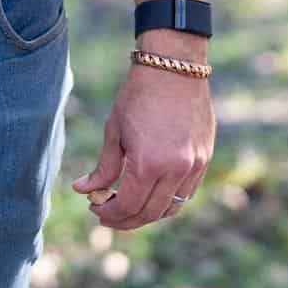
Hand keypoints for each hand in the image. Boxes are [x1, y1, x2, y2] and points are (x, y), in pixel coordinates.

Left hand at [71, 62, 214, 229]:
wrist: (172, 68)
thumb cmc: (137, 96)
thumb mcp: (114, 131)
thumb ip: (103, 167)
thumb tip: (83, 191)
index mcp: (147, 164)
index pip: (128, 207)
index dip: (110, 215)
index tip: (96, 211)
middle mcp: (174, 171)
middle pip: (150, 213)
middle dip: (126, 219)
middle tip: (109, 215)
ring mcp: (193, 167)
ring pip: (171, 208)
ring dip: (149, 214)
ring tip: (129, 207)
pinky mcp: (203, 159)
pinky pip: (186, 193)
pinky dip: (168, 200)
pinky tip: (152, 193)